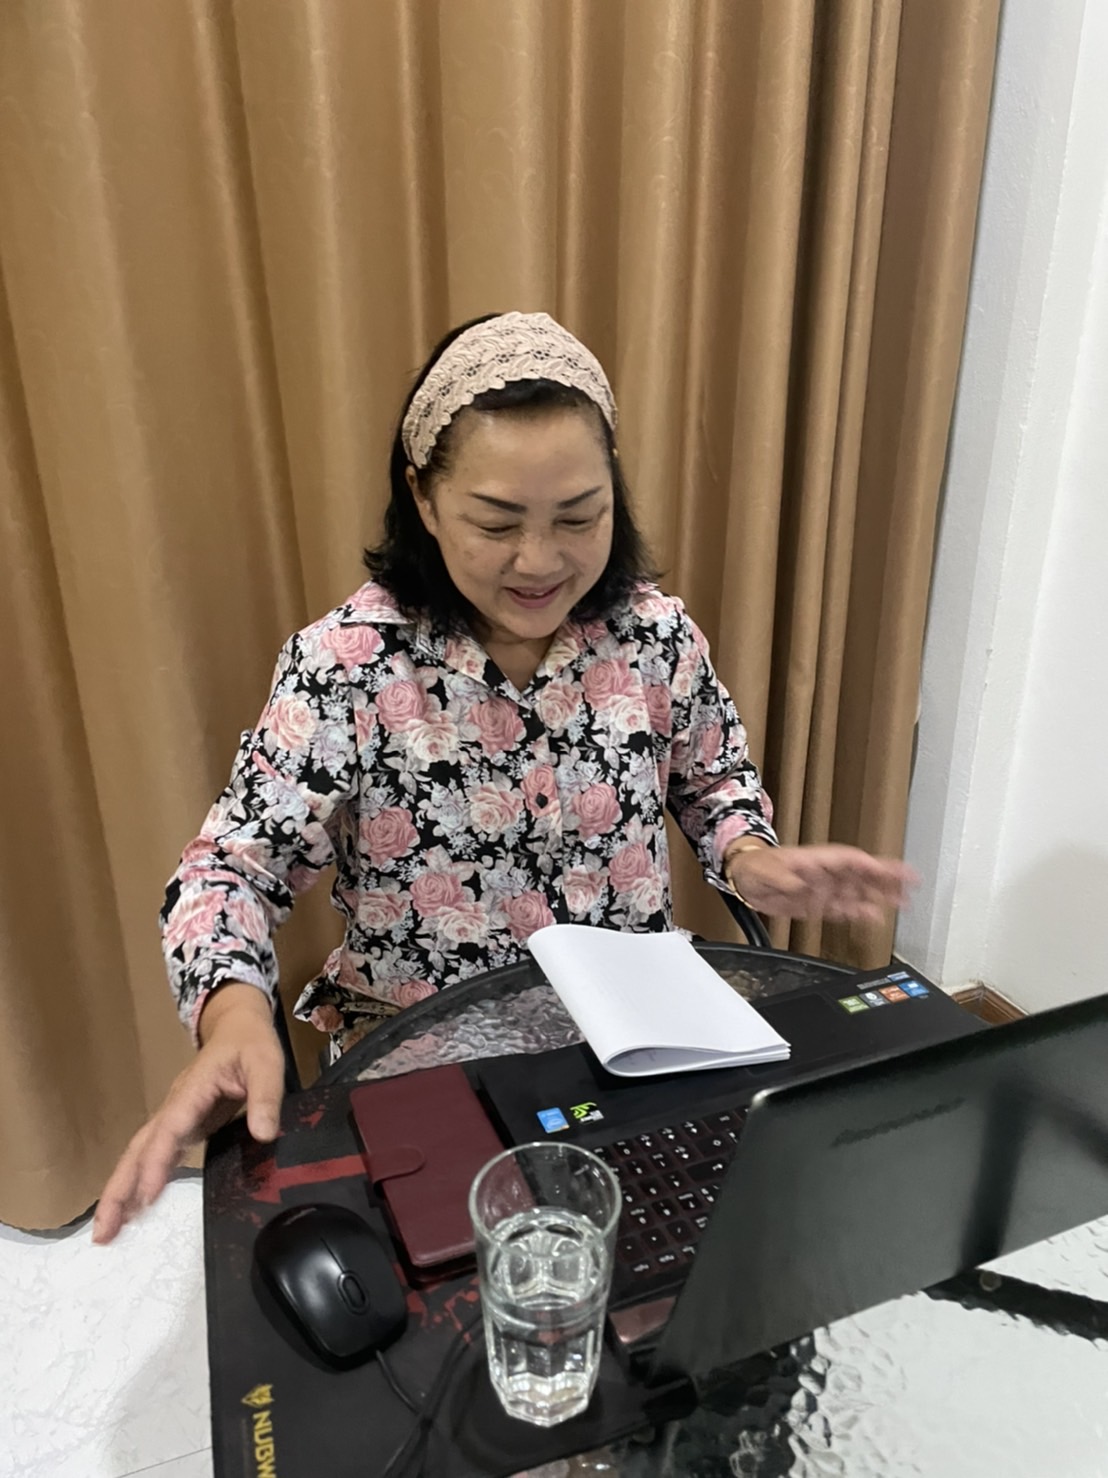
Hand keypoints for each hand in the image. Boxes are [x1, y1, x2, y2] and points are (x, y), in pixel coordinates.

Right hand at [93, 984, 284, 1244]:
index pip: (169, 1130)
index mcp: (191, 1092)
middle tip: (102, 1232)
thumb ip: (266, 1097)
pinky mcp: (183, 1126)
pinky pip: (155, 1155)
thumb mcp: (267, 1063)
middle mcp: (175, 1107)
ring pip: (140, 1154)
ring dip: (123, 1190)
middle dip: (119, 1189)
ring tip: (108, 1231)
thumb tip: (264, 1135)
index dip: (157, 1162)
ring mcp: (175, 1117)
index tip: (148, 1196)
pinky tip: (136, 1208)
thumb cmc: (251, 1043)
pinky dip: (141, 1181)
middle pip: (138, 1149)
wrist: (237, 1027)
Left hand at [723, 842, 917, 923]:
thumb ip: (783, 878)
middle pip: (863, 874)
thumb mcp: (766, 870)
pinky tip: (875, 917)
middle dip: (887, 878)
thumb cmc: (756, 867)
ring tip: (904, 901)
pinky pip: (844, 908)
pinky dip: (859, 913)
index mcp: (817, 860)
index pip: (850, 861)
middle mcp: (826, 874)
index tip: (890, 871)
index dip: (871, 866)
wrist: (744, 880)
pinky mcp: (818, 904)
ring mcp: (824, 888)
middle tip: (912, 882)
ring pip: (859, 892)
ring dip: (880, 896)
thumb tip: (798, 884)